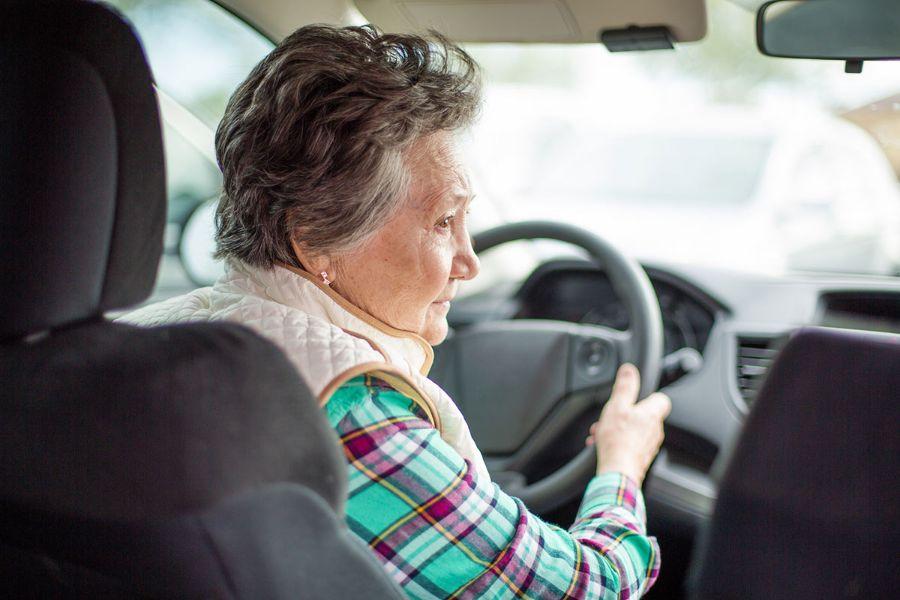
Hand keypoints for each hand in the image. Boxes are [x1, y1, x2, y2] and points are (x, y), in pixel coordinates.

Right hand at [585, 363, 670, 485]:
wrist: (617, 473)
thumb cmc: (617, 441)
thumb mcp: (617, 406)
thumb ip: (625, 387)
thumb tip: (630, 370)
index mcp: (652, 415)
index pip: (661, 399)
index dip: (649, 396)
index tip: (635, 397)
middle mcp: (655, 431)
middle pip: (643, 415)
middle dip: (625, 414)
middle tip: (611, 416)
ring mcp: (649, 446)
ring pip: (634, 430)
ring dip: (618, 428)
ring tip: (601, 432)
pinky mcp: (640, 458)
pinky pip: (629, 444)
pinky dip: (617, 442)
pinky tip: (602, 444)